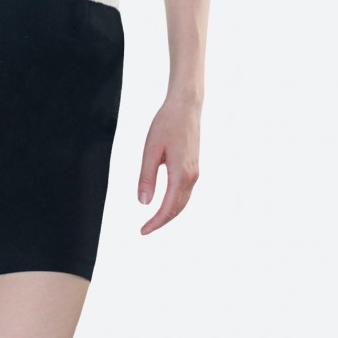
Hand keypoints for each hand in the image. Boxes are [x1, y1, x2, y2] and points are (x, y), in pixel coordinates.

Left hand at [136, 95, 201, 234]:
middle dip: (162, 221)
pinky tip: (165, 202)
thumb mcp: (150, 149)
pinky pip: (185, 192)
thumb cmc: (166, 123)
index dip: (156, 222)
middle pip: (177, 209)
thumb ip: (147, 177)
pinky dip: (175, 202)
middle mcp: (191, 176)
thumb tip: (144, 203)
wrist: (186, 106)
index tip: (143, 231)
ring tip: (153, 220)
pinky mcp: (194, 166)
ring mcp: (195, 172)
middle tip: (145, 229)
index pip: (168, 208)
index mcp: (181, 174)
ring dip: (169, 213)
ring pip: (183, 202)